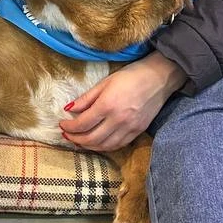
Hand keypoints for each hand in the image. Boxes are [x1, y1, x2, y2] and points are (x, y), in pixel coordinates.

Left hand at [59, 53, 185, 151]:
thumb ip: (87, 98)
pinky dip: (104, 147)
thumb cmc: (131, 75)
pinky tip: (97, 142)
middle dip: (75, 139)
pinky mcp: (138, 131)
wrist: (159, 78)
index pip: (82, 123)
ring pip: (104, 146)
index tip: (62, 124)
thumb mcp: (105, 82)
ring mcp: (129, 128)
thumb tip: (69, 108)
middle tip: (67, 134)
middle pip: (91, 139)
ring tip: (79, 141)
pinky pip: (118, 145)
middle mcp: (118, 120)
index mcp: (108, 105)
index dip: (69, 127)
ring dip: (88, 146)